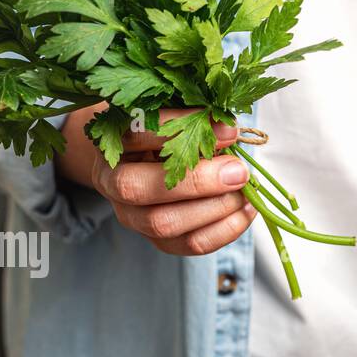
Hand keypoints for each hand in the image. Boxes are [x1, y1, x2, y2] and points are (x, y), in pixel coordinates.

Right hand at [58, 104, 256, 255]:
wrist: (144, 162)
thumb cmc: (162, 130)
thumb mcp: (170, 112)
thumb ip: (191, 116)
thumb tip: (230, 128)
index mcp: (110, 141)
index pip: (135, 135)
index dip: (183, 130)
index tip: (228, 129)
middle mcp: (112, 183)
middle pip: (141, 190)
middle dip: (197, 182)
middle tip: (238, 172)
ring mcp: (132, 217)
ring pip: (165, 224)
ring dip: (213, 208)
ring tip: (246, 192)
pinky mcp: (158, 241)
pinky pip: (190, 244)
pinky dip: (225, 229)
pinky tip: (246, 210)